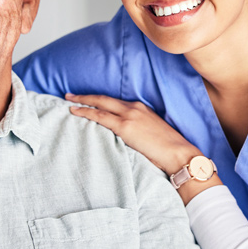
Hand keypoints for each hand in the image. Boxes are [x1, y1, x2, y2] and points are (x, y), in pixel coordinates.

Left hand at [66, 93, 201, 175]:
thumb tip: (123, 135)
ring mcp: (129, 115)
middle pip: (103, 99)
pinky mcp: (125, 126)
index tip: (87, 99)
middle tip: (69, 96)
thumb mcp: (150, 132)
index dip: (99, 100)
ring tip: (68, 104)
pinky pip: (100, 116)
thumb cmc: (167, 148)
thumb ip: (136, 129)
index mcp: (141, 108)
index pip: (114, 102)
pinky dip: (86, 113)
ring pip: (99, 105)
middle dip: (85, 97)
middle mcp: (134, 107)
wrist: (178, 153)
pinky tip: (76, 113)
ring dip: (82, 103)